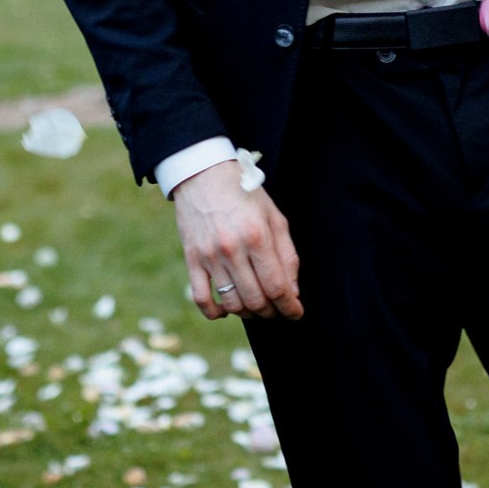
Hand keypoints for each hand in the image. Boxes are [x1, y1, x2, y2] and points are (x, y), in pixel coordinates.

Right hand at [175, 161, 302, 321]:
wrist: (203, 174)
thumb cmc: (245, 195)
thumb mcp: (274, 217)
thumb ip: (287, 255)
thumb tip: (292, 291)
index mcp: (257, 237)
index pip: (277, 286)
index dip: (290, 306)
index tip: (296, 313)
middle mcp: (233, 250)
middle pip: (256, 300)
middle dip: (272, 311)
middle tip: (277, 309)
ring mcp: (210, 257)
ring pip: (232, 303)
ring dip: (248, 312)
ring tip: (256, 306)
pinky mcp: (192, 259)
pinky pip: (201, 299)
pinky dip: (215, 313)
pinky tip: (227, 310)